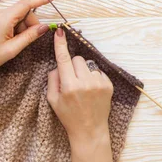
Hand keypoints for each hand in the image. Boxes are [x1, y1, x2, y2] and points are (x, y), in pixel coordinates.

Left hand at [0, 0, 55, 79]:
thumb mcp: (12, 49)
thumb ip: (29, 36)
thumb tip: (44, 27)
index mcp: (3, 18)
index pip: (26, 4)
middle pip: (23, 11)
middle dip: (30, 23)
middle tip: (28, 40)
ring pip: (17, 16)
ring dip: (22, 27)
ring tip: (14, 42)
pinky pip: (9, 18)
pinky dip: (14, 27)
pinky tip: (9, 39)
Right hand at [47, 28, 113, 144]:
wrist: (89, 130)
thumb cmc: (68, 116)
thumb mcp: (52, 100)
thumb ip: (52, 79)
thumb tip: (58, 65)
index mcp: (69, 86)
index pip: (64, 59)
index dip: (61, 44)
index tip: (60, 32)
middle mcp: (85, 83)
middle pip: (77, 59)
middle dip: (73, 65)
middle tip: (72, 79)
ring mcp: (98, 83)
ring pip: (88, 64)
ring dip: (84, 71)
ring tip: (83, 86)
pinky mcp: (108, 85)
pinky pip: (98, 71)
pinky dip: (94, 76)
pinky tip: (92, 89)